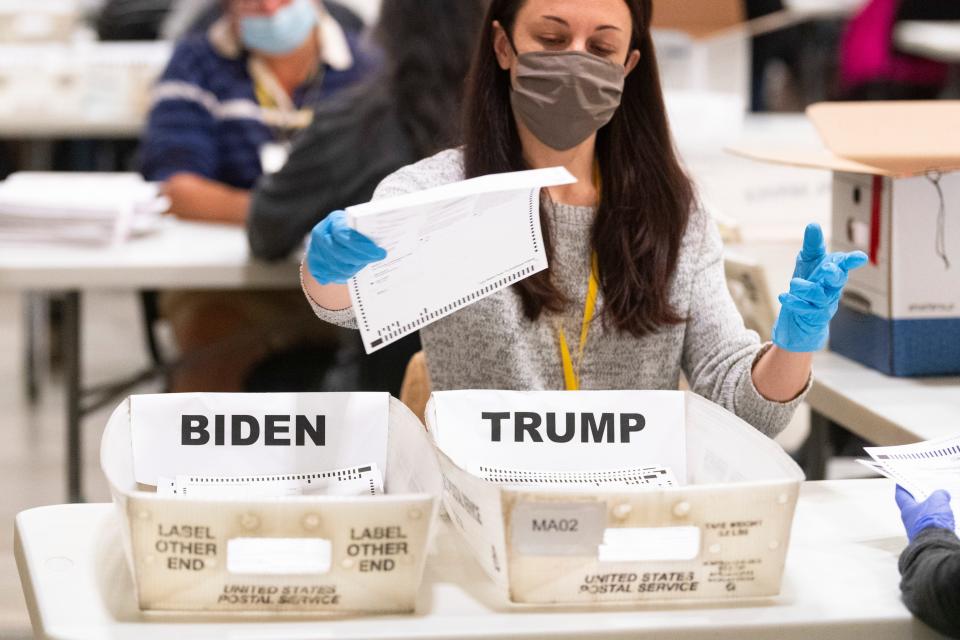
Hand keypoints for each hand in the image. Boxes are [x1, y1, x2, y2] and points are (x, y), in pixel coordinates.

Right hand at [306, 210, 385, 284]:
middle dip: (362, 259)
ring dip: (355, 268)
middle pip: (343, 254)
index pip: (346, 235)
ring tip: (364, 264)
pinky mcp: (313, 264)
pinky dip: (342, 277)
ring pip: (338, 267)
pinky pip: (329, 276)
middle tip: (377, 259)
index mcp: (334, 220)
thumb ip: (368, 232)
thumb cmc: (354, 229)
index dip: (364, 247)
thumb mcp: (359, 224)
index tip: (381, 253)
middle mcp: (321, 233)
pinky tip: (351, 272)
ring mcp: (315, 249)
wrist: (332, 236)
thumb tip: (383, 246)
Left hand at [772, 224, 866, 351]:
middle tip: (827, 267)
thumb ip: (812, 245)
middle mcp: (832, 288)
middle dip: (834, 273)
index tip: (861, 257)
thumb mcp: (808, 262)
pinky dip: (795, 302)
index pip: (843, 264)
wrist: (801, 318)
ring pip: (820, 296)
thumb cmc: (809, 285)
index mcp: (833, 272)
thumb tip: (813, 224)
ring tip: (794, 282)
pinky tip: (783, 297)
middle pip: (838, 281)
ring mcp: (824, 304)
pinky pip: (805, 309)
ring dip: (808, 289)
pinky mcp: (813, 317)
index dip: (851, 260)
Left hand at [896, 485, 954, 542]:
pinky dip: (935, 525)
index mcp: (907, 509)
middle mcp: (909, 521)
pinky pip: (929, 529)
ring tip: (940, 511)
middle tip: (925, 496)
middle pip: (911, 508)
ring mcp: (916, 531)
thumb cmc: (931, 524)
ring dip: (929, 515)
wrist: (936, 544)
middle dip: (919, 502)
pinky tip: (942, 524)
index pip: (901, 495)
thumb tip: (942, 494)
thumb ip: (939, 495)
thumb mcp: (938, 501)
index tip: (900, 484)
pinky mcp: (925, 539)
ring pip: (921, 520)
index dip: (901, 488)